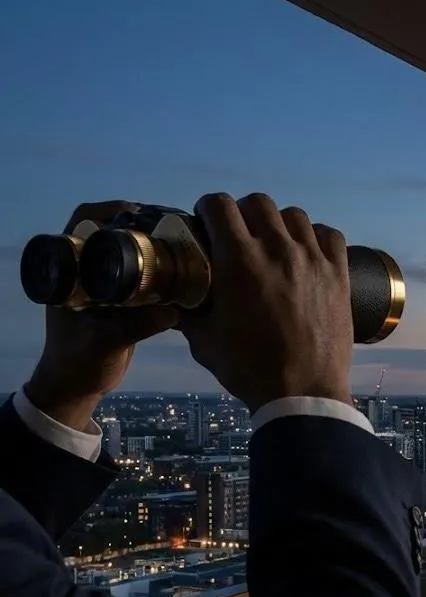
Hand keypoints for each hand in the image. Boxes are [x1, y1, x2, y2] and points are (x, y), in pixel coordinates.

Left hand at [24, 201, 179, 431]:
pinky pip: (142, 274)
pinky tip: (185, 270)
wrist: (78, 385)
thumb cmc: (79, 363)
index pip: (83, 223)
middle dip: (142, 225)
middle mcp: (85, 272)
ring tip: (183, 242)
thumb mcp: (106, 343)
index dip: (109, 211)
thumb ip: (136, 327)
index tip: (140, 213)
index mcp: (70, 273)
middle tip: (172, 226)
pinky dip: (161, 270)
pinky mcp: (121, 299)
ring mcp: (104, 284)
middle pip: (111, 231)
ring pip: (129, 251)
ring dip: (155, 245)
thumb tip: (172, 312)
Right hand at [177, 193, 352, 412]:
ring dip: (279, 224)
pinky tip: (308, 252)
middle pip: (257, 203)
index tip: (207, 223)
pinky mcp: (339, 275)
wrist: (302, 393)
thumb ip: (188, 311)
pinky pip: (329, 235)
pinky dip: (317, 237)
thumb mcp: (204, 341)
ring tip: (274, 244)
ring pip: (294, 216)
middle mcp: (277, 251)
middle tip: (240, 234)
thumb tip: (175, 298)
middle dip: (242, 213)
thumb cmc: (250, 370)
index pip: (219, 205)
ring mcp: (312, 260)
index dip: (208, 209)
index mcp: (238, 261)